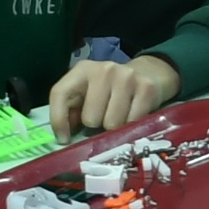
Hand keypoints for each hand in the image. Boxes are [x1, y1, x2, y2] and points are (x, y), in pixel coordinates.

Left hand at [47, 51, 181, 141]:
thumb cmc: (111, 89)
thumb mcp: (88, 93)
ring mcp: (127, 77)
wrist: (150, 73)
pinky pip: (132, 123)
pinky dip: (132, 127)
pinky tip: (133, 116)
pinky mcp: (146, 89)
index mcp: (83, 70)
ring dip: (115, 128)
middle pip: (90, 118)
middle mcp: (104, 70)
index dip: (58, 120)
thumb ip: (72, 110)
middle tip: (104, 117)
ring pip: (112, 124)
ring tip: (119, 117)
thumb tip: (65, 136)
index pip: (60, 93)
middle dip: (96, 124)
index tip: (65, 139)